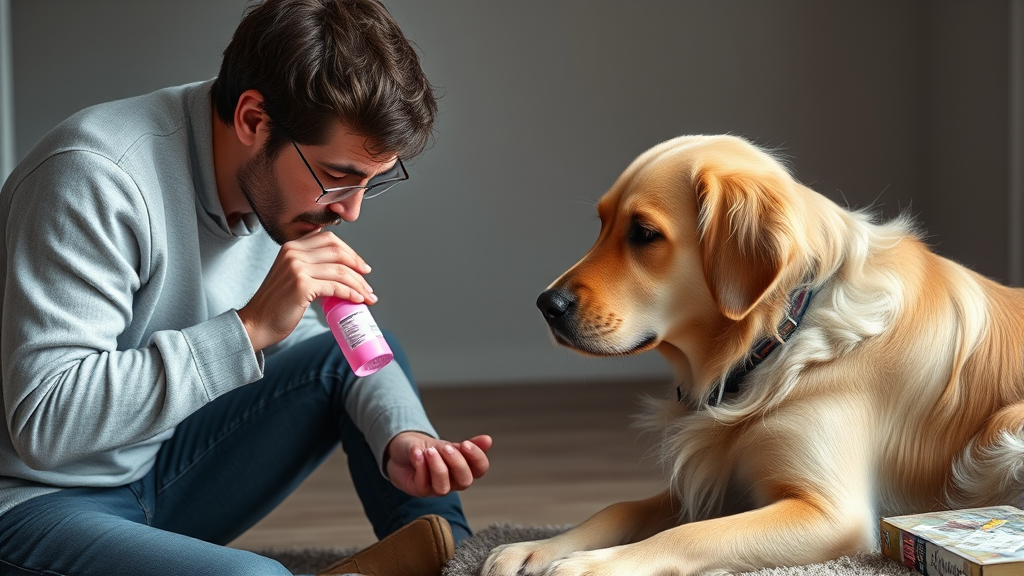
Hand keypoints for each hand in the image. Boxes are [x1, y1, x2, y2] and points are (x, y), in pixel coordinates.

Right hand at [238, 230, 375, 350]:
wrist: (256, 323)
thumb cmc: (277, 304)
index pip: (329, 239)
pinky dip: (350, 293)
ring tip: (368, 296)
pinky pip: (335, 286)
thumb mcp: (291, 275)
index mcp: (292, 247)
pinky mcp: (301, 285)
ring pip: (340, 270)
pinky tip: (357, 300)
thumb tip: (341, 271)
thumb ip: (309, 266)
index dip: (350, 252)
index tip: (361, 266)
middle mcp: (293, 253)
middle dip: (358, 266)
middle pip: (338, 251)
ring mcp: (297, 268)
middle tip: (368, 281)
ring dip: (359, 284)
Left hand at [385, 431, 491, 496]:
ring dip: (437, 467)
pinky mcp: (419, 491)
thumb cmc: (424, 449)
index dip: (477, 458)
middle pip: (465, 481)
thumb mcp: (445, 444)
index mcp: (463, 469)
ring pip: (443, 487)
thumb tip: (488, 440)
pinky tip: (416, 454)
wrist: (398, 451)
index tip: (466, 444)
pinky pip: (423, 483)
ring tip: (428, 451)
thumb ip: (466, 446)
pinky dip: (420, 466)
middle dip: (457, 463)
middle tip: (446, 448)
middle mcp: (452, 482)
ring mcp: (436, 488)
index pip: (480, 469)